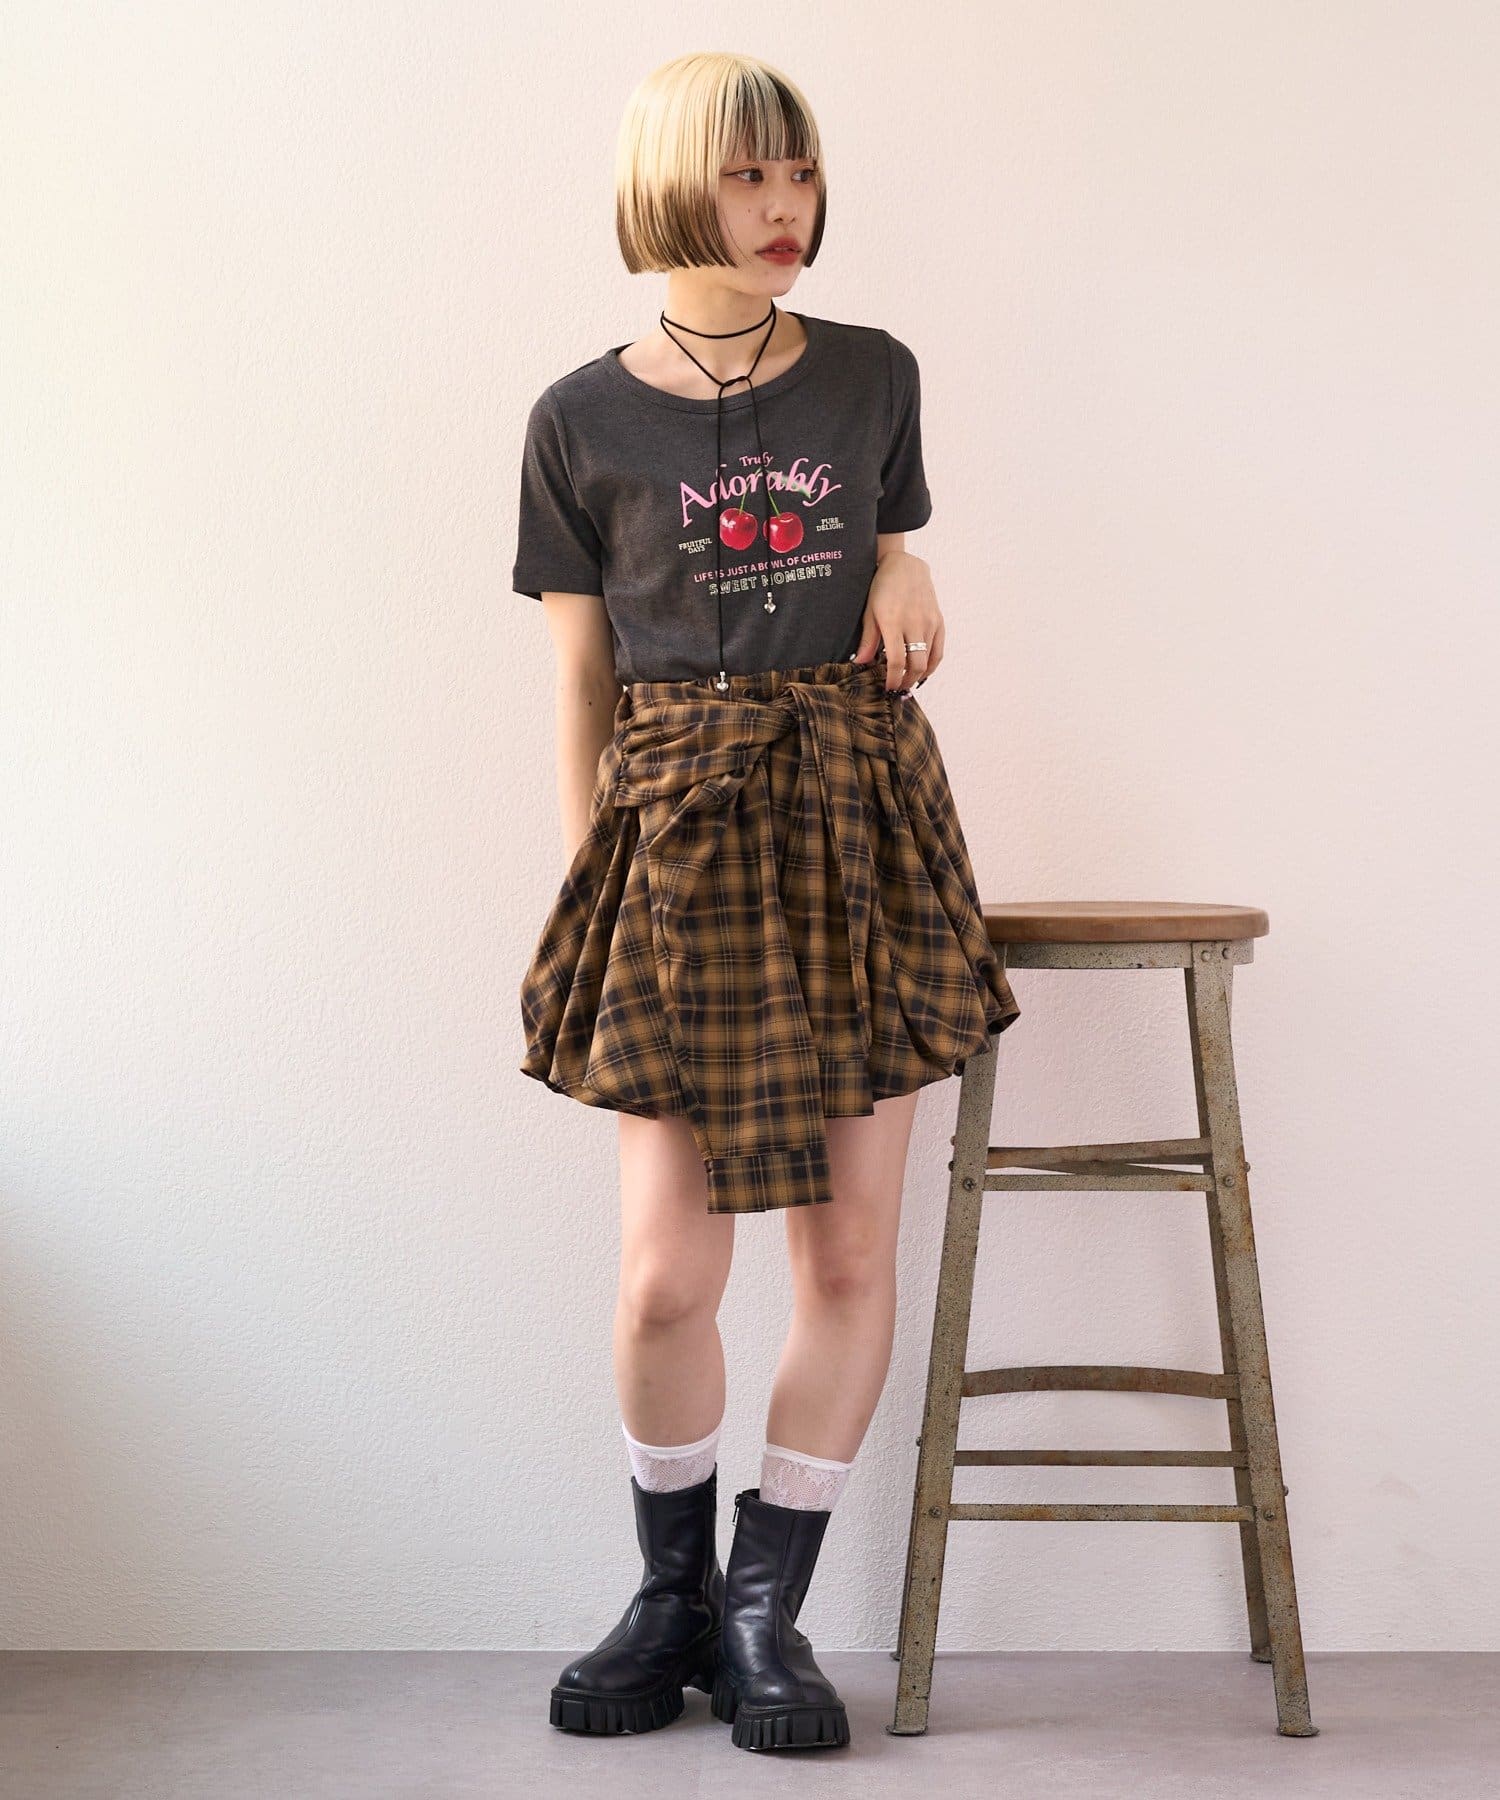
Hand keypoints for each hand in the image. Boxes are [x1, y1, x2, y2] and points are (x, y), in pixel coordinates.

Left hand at [850, 549, 943, 693]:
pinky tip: (922, 672)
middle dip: (906, 681)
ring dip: (918, 676)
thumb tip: (861, 663)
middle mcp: (915, 623)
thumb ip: (868, 639)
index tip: (887, 688)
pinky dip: (931, 665)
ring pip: (928, 660)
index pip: (896, 660)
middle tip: (896, 687)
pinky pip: (938, 651)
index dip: (892, 678)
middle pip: (915, 664)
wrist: (906, 565)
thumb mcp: (869, 611)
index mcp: (894, 622)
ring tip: (907, 681)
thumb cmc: (882, 587)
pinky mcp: (939, 621)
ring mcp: (929, 622)